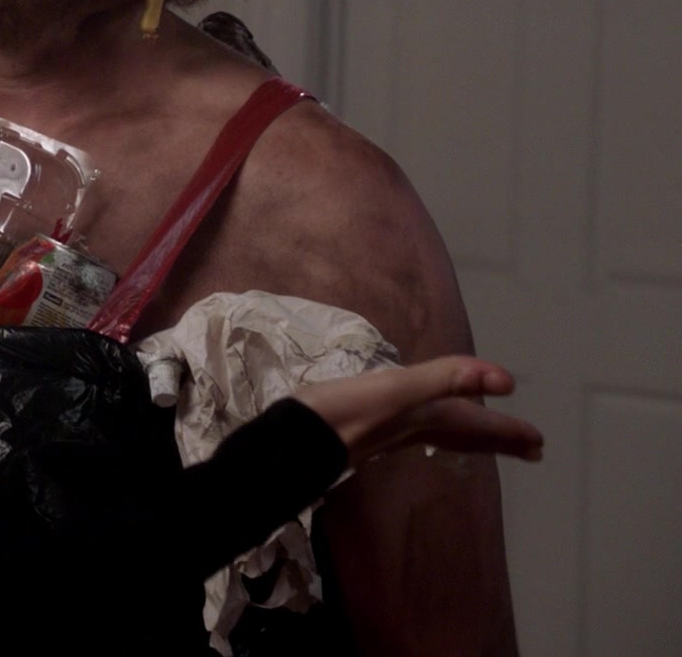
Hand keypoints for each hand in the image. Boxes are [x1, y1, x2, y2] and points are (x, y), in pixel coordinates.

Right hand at [293, 356, 543, 466]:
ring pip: (440, 436)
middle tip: (531, 451)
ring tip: (485, 440)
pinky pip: (413, 432)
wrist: (292, 441)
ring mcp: (387, 432)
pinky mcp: (364, 429)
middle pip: (465, 437)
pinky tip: (417, 429)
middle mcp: (411, 429)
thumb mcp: (398, 391)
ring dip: (469, 438)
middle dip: (497, 441)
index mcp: (424, 417)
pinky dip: (429, 432)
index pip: (476, 423)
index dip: (506, 427)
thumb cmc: (344, 413)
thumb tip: (506, 381)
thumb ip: (447, 380)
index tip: (538, 440)